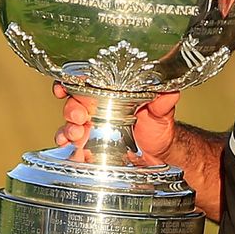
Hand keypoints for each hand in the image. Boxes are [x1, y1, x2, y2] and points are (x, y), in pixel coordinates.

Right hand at [53, 83, 179, 164]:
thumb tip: (170, 89)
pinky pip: (70, 141)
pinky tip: (67, 146)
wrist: (158, 154)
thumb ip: (163, 101)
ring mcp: (91, 125)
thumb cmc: (157, 127)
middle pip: (73, 101)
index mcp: (111, 93)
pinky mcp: (89, 144)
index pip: (86, 80)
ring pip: (69, 122)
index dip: (70, 79)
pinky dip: (64, 142)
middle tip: (79, 117)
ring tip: (76, 134)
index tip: (64, 86)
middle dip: (71, 108)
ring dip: (67, 127)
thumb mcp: (162, 113)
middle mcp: (97, 106)